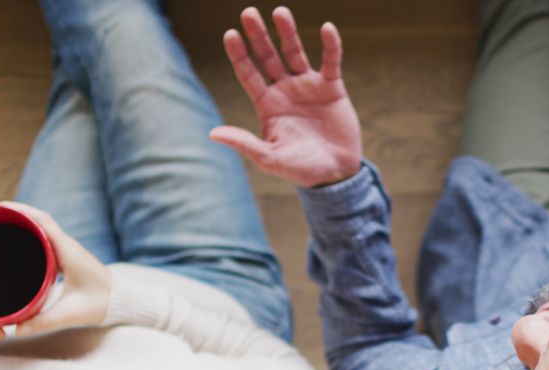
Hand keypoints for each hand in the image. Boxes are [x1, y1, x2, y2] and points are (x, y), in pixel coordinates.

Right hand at [0, 202, 111, 339]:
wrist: (119, 302)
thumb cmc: (100, 304)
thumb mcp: (69, 313)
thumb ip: (43, 322)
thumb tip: (15, 329)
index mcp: (68, 251)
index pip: (44, 222)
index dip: (22, 211)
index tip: (1, 207)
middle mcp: (68, 246)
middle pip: (40, 221)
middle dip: (17, 214)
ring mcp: (68, 250)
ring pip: (43, 229)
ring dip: (24, 223)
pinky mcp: (67, 258)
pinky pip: (47, 240)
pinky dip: (31, 236)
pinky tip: (17, 243)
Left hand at [210, 6, 361, 187]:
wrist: (335, 174)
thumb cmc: (300, 168)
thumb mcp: (269, 158)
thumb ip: (244, 143)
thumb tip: (212, 133)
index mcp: (267, 104)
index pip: (248, 74)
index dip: (239, 55)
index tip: (230, 35)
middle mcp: (285, 90)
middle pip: (268, 57)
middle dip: (258, 36)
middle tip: (248, 13)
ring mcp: (308, 86)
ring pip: (295, 53)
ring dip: (288, 32)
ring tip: (280, 11)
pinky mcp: (332, 88)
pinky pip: (330, 61)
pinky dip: (330, 45)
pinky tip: (326, 28)